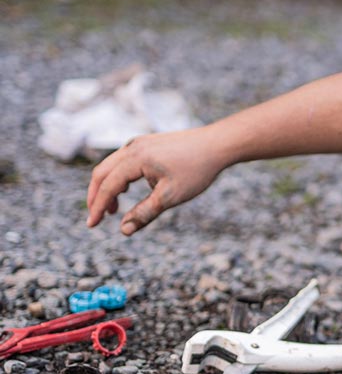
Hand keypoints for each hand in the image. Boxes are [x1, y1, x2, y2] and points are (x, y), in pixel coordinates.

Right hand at [86, 127, 225, 234]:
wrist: (217, 144)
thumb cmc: (197, 169)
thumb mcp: (171, 196)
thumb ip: (145, 213)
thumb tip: (123, 231)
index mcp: (135, 158)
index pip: (107, 185)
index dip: (97, 207)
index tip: (91, 225)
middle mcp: (132, 147)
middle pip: (102, 173)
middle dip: (96, 197)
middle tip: (96, 219)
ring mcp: (139, 142)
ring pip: (111, 166)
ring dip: (107, 187)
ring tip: (113, 209)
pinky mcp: (146, 143)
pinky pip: (122, 160)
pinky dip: (118, 177)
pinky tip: (126, 189)